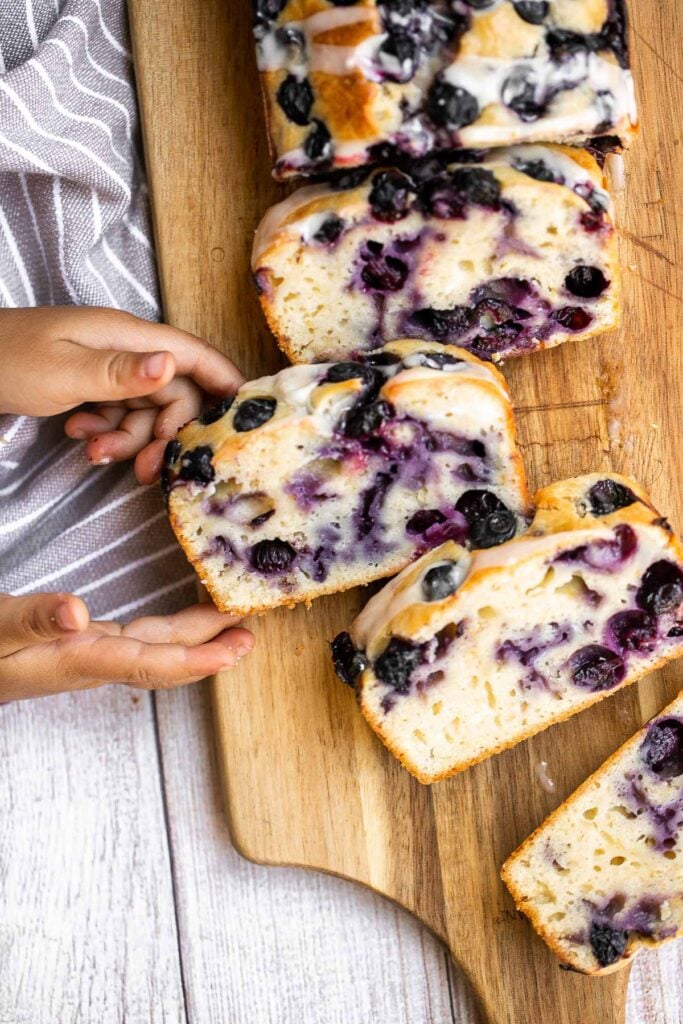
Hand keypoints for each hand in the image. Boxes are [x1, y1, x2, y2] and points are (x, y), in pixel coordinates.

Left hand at [0, 306, 242, 483]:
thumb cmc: (5, 359)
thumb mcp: (64, 372)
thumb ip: (121, 373)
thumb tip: (172, 365)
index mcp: (127, 336)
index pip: (193, 353)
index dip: (225, 380)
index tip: (247, 416)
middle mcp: (125, 350)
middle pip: (173, 394)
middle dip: (165, 435)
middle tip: (147, 472)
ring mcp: (108, 368)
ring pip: (146, 412)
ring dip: (129, 440)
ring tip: (94, 453)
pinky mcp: (92, 386)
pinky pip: (120, 415)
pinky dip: (108, 434)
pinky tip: (81, 440)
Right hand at [0, 591, 253, 700]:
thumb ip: (31, 620)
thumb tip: (77, 613)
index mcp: (75, 661)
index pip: (147, 664)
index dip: (195, 659)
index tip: (233, 651)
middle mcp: (89, 661)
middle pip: (163, 658)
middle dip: (210, 649)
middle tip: (250, 632)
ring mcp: (87, 654)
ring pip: (155, 647)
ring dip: (196, 637)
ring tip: (233, 624)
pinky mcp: (81, 644)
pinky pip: (140, 639)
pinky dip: (170, 629)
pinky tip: (186, 618)